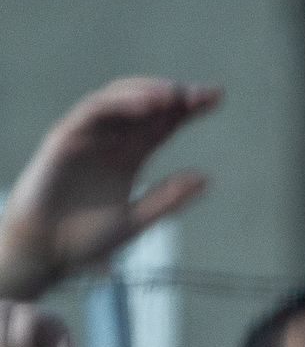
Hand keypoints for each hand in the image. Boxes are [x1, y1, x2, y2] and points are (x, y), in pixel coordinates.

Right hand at [0, 80, 219, 303]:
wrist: (44, 253)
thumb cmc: (84, 240)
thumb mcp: (135, 220)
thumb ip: (167, 199)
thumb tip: (205, 178)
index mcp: (129, 157)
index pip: (163, 124)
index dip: (188, 109)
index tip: (218, 98)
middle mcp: (109, 142)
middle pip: (145, 107)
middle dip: (175, 96)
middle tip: (205, 93)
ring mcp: (86, 138)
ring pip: (117, 101)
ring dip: (146, 93)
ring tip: (175, 95)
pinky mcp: (63, 140)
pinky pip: (91, 113)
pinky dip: (117, 105)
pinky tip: (144, 106)